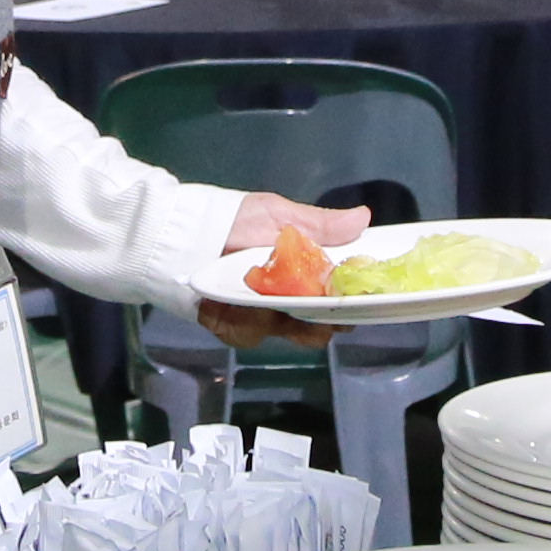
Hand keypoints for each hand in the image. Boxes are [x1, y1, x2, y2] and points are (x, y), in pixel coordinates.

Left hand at [194, 191, 367, 349]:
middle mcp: (286, 301)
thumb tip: (364, 218)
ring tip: (272, 299)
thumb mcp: (278, 215)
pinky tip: (244, 305)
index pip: (335, 299)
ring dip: (286, 318)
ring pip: (286, 333)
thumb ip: (319, 225)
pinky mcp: (233, 328)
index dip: (350, 305)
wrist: (186, 232)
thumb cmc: (235, 220)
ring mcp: (260, 317)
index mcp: (303, 275)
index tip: (361, 303)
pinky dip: (251, 320)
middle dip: (324, 324)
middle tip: (326, 315)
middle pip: (316, 327)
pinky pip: (251, 335)